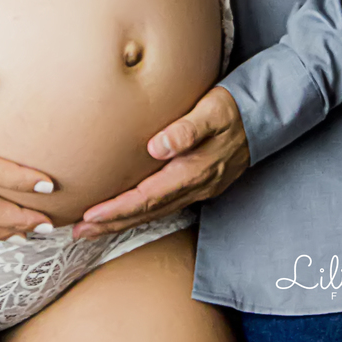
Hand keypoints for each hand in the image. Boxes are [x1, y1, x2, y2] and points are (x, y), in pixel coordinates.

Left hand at [71, 85, 248, 239]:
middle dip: (112, 224)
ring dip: (123, 222)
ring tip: (94, 227)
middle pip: (147, 213)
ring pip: (155, 212)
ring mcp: (198, 189)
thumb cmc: (233, 109)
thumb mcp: (212, 112)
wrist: (263, 117)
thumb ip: (186, 130)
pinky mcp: (199, 185)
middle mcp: (194, 187)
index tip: (90, 216)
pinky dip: (141, 212)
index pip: (147, 197)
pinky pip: (165, 205)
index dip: (118, 209)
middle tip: (78, 232)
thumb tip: (156, 147)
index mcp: (192, 172)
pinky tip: (127, 211)